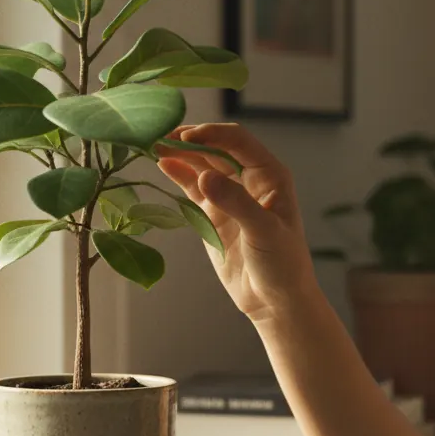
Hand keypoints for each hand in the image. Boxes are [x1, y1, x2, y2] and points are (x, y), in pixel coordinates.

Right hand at [156, 123, 320, 324]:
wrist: (275, 300)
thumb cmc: (282, 264)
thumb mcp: (264, 232)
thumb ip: (236, 203)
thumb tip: (204, 176)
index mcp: (270, 175)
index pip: (238, 142)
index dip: (211, 135)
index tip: (185, 137)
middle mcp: (250, 179)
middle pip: (215, 149)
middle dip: (189, 140)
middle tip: (159, 135)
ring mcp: (230, 195)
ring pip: (201, 165)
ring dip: (180, 154)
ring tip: (152, 145)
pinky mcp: (214, 213)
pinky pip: (193, 187)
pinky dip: (178, 174)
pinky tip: (162, 163)